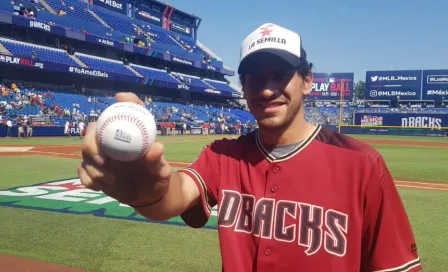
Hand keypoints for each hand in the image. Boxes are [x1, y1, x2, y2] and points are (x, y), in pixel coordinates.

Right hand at [77, 92, 171, 206]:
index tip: (120, 98)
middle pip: (93, 130)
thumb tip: (157, 148)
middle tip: (103, 160)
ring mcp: (101, 156)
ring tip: (110, 179)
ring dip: (92, 166)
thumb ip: (158, 161)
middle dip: (92, 143)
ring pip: (85, 152)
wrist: (148, 196)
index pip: (126, 113)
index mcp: (130, 136)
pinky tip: (99, 187)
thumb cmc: (157, 178)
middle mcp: (112, 142)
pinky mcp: (93, 171)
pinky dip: (87, 178)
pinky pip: (82, 171)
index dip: (125, 101)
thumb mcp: (161, 171)